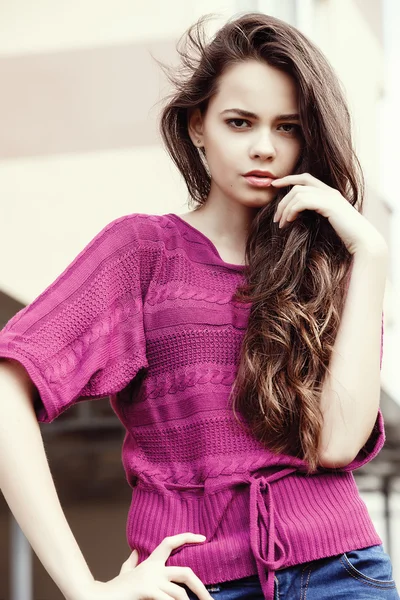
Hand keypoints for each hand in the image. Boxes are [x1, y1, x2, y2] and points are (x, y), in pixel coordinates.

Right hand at [79, 532, 212, 599]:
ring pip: (179, 594)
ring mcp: (151, 580)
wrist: (97, 597)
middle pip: (186, 572)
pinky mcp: (147, 590)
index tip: (203, 538)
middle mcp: (154, 569)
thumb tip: (134, 551)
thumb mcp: (125, 572)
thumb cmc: (114, 589)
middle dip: (200, 587)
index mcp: (151, 563)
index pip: (170, 542)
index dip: (187, 537)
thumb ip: (131, 563)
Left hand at [271, 173, 387, 255]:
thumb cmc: (345, 236)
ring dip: (285, 209)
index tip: (274, 185)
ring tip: (280, 224)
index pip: (305, 178)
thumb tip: (296, 216)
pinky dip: (292, 210)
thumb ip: (315, 213)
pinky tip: (289, 221)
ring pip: (298, 193)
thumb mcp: (327, 221)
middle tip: (275, 218)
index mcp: (329, 193)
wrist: (362, 241)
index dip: (288, 179)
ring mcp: (330, 197)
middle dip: (282, 201)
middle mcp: (329, 191)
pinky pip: (302, 201)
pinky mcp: (328, 205)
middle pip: (298, 186)